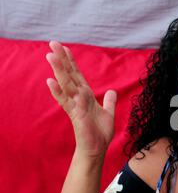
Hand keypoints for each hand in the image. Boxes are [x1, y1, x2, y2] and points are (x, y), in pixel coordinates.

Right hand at [46, 41, 116, 157]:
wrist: (97, 149)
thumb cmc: (99, 133)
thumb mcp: (108, 114)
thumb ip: (109, 102)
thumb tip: (112, 91)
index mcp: (86, 96)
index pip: (77, 75)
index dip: (71, 62)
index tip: (65, 48)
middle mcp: (78, 98)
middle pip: (69, 75)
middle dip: (62, 60)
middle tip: (52, 43)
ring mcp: (75, 106)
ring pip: (66, 84)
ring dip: (58, 70)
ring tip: (50, 55)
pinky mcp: (75, 115)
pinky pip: (66, 101)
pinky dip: (58, 92)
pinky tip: (50, 81)